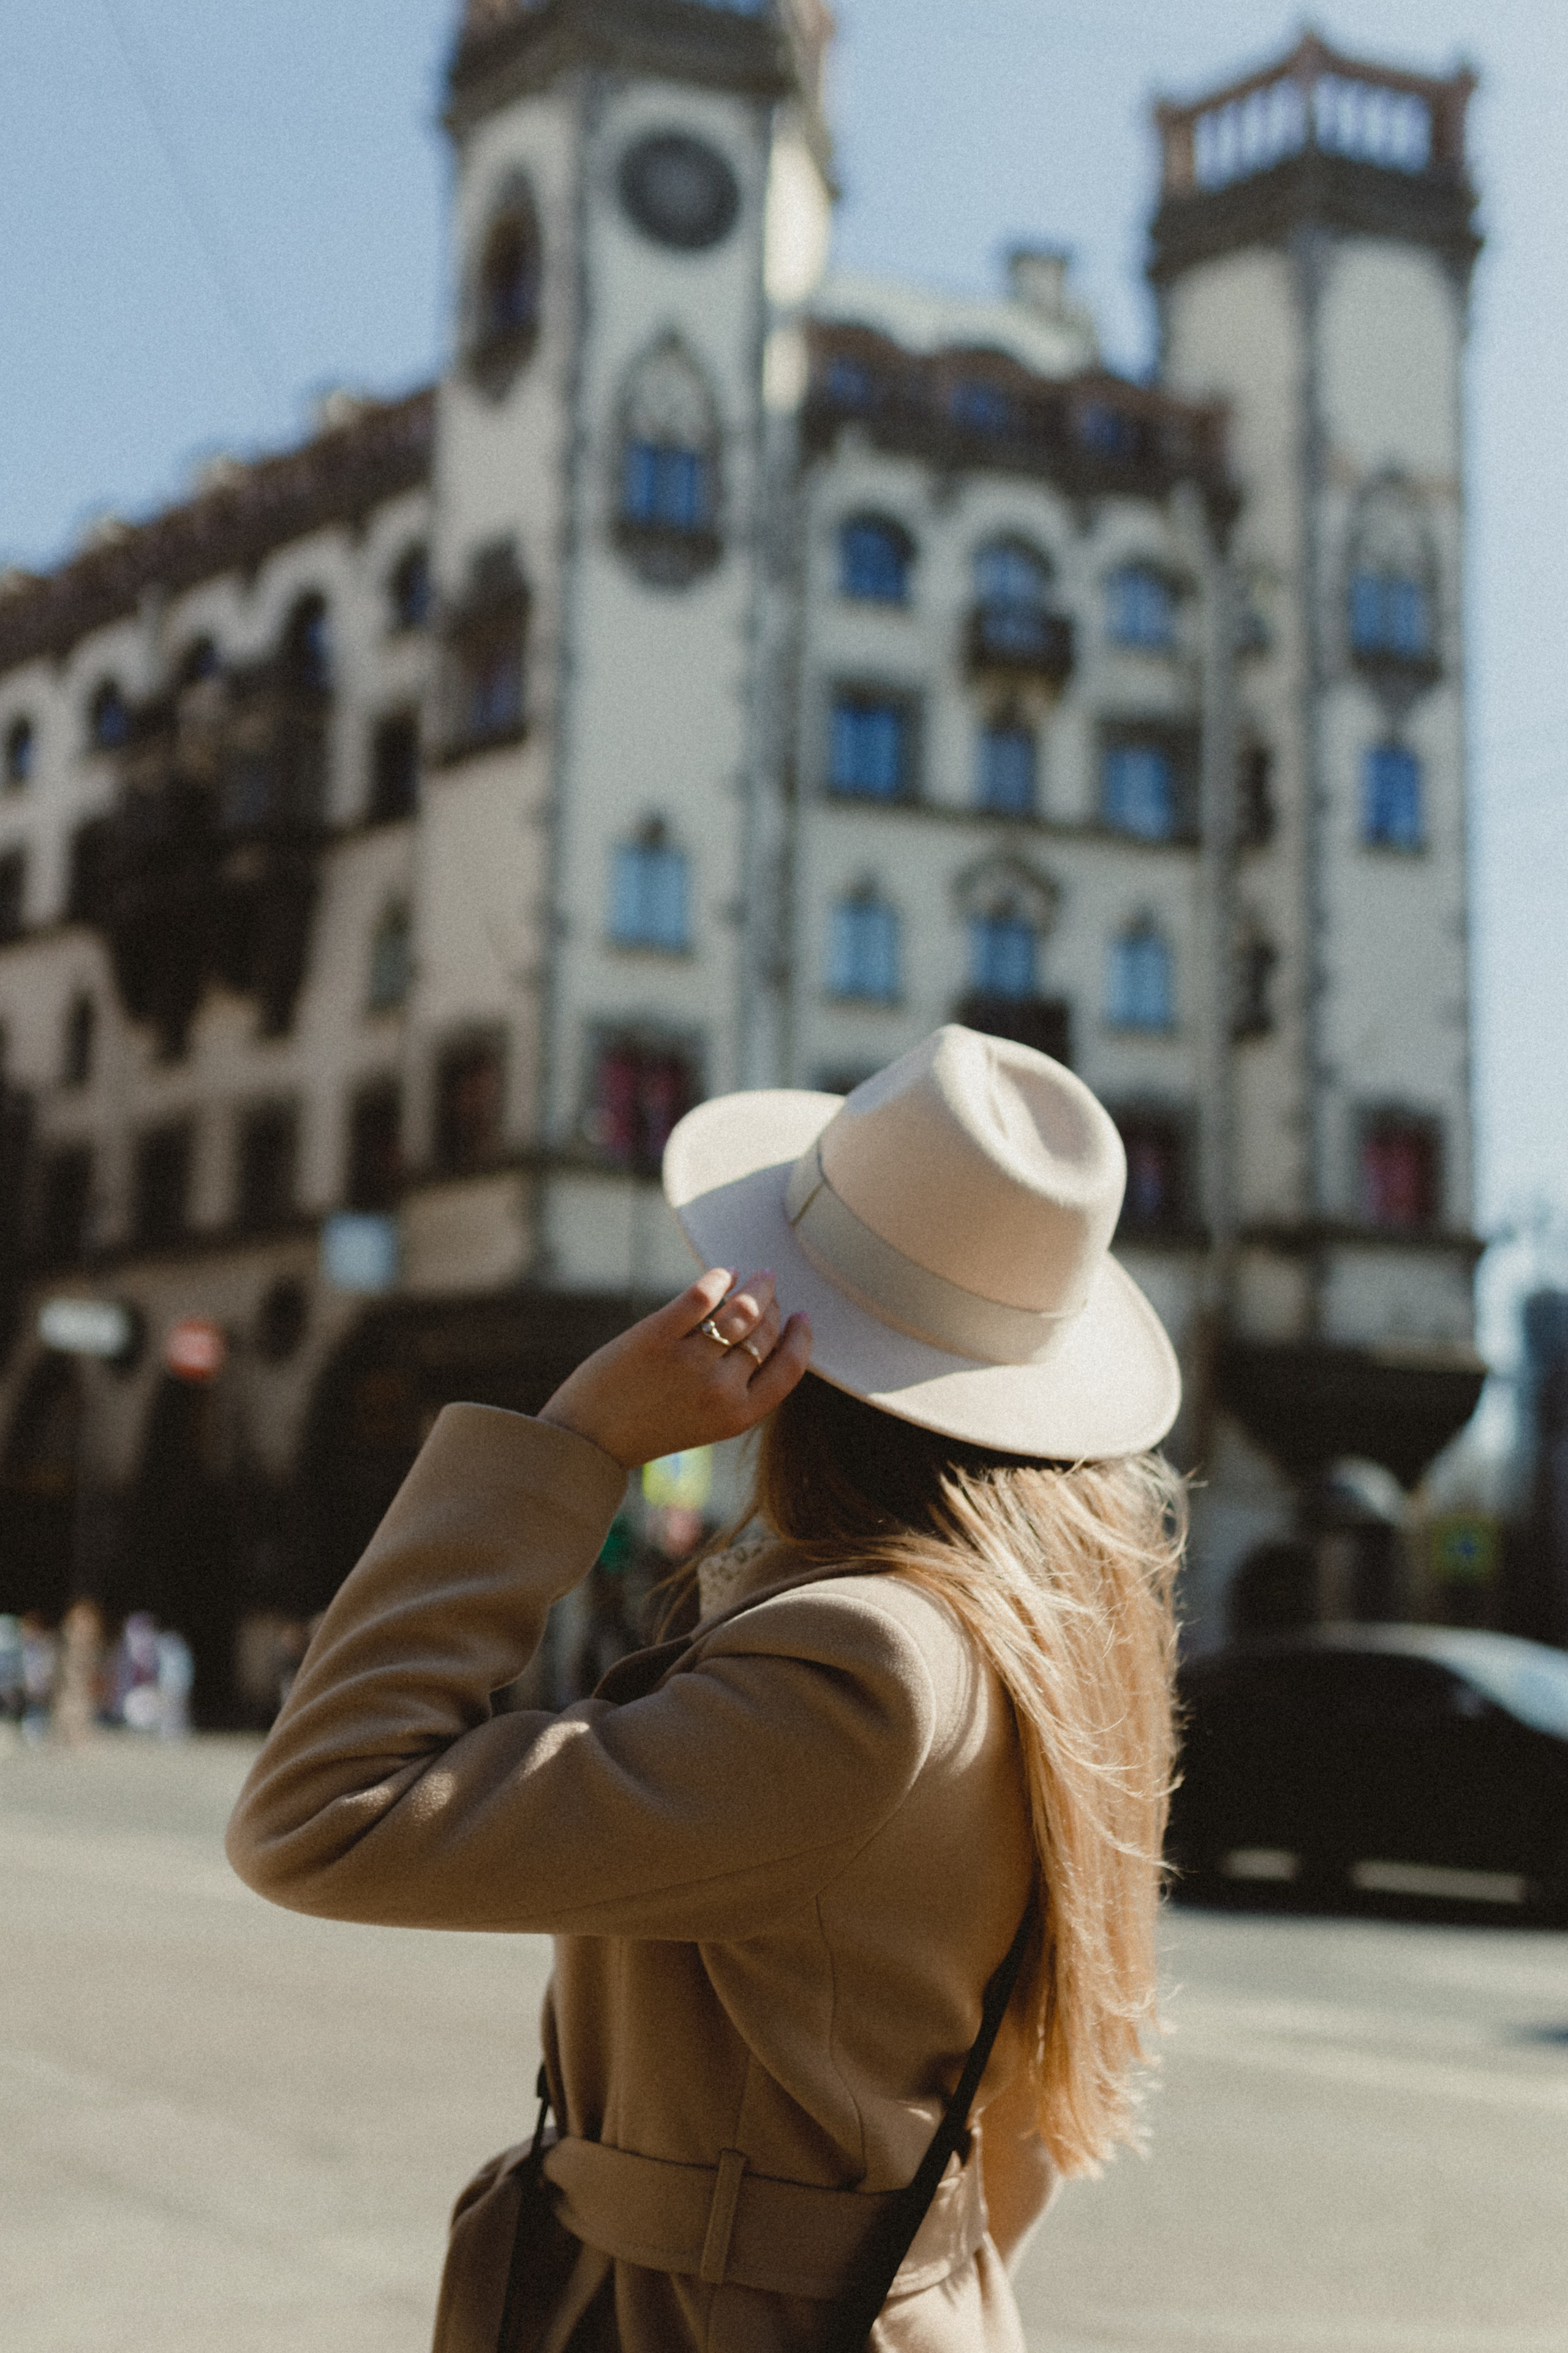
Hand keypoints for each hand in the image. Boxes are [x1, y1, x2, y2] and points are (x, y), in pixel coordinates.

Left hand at [538, 1268, 811, 1469]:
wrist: (588, 1439)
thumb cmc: (647, 1427)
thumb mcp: (706, 1422)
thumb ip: (736, 1388)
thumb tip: (761, 1332)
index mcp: (737, 1415)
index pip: (789, 1368)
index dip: (801, 1338)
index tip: (801, 1317)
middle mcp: (719, 1389)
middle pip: (764, 1333)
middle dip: (773, 1306)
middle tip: (769, 1290)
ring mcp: (689, 1362)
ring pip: (741, 1310)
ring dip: (755, 1286)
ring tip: (755, 1276)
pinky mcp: (657, 1336)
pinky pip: (701, 1296)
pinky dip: (718, 1278)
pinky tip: (722, 1274)